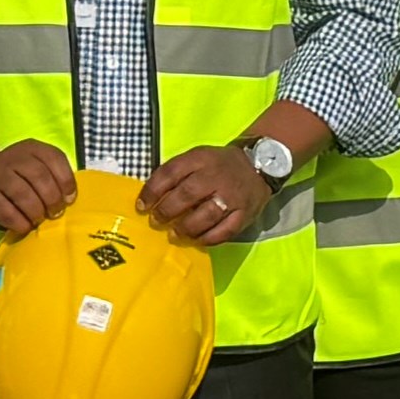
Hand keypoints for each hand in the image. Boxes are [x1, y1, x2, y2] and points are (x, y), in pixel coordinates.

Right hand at [0, 138, 77, 238]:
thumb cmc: (14, 176)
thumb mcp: (34, 165)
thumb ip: (53, 176)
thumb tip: (68, 200)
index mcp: (31, 148)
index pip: (54, 158)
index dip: (66, 181)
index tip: (69, 199)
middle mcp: (14, 157)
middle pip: (40, 177)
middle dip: (52, 200)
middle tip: (54, 213)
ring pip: (23, 195)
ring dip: (36, 212)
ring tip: (38, 219)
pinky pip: (6, 212)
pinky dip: (20, 223)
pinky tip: (23, 226)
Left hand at [141, 141, 274, 246]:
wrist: (258, 165)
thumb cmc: (218, 164)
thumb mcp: (197, 158)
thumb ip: (176, 172)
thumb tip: (150, 196)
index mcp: (201, 159)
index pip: (170, 173)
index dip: (152, 191)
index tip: (141, 205)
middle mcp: (216, 176)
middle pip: (187, 195)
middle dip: (166, 211)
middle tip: (156, 220)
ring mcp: (232, 196)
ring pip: (205, 216)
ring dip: (185, 228)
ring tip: (174, 233)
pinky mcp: (244, 214)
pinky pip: (224, 231)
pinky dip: (208, 239)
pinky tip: (197, 240)